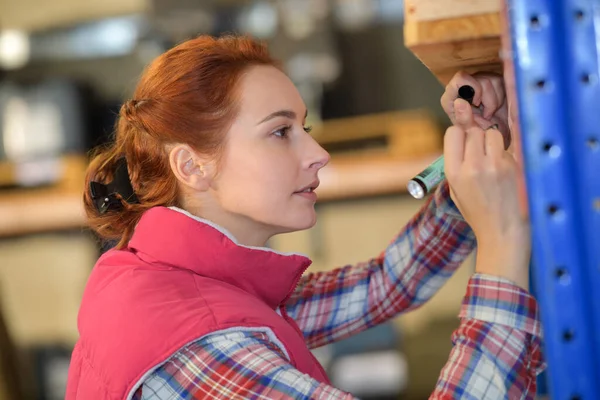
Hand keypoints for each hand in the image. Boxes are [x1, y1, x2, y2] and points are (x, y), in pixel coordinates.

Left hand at [441, 71, 510, 149]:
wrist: (495, 136)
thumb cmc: (479, 134)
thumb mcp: (470, 131)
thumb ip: (464, 118)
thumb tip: (459, 102)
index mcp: (451, 98)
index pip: (459, 79)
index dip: (473, 89)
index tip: (478, 103)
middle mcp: (462, 87)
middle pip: (479, 79)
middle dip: (487, 97)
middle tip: (486, 112)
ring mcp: (477, 81)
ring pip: (491, 81)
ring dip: (494, 101)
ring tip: (490, 112)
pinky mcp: (491, 81)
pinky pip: (501, 82)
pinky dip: (502, 97)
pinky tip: (496, 107)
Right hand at [444, 98, 530, 289]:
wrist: (503, 232)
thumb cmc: (479, 213)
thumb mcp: (456, 190)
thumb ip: (457, 164)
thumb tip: (464, 139)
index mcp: (454, 172)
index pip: (453, 133)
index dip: (459, 136)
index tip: (463, 143)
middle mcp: (474, 166)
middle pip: (474, 131)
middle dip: (476, 138)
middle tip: (480, 153)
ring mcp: (496, 165)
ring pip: (493, 134)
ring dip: (492, 142)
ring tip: (493, 160)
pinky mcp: (515, 167)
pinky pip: (508, 148)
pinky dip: (506, 155)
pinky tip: (506, 172)